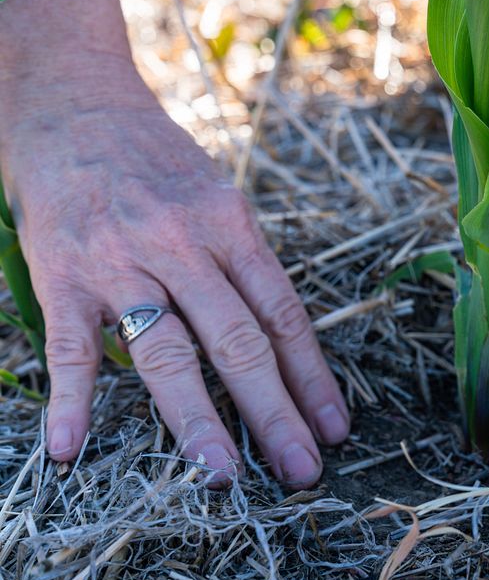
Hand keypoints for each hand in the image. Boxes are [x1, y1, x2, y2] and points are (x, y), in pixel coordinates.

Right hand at [1, 66, 348, 487]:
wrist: (73, 104)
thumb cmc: (158, 160)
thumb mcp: (218, 197)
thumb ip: (244, 263)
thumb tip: (281, 337)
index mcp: (231, 226)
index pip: (283, 314)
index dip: (313, 376)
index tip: (334, 427)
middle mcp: (183, 245)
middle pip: (239, 341)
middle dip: (274, 412)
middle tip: (301, 470)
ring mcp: (122, 261)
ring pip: (168, 353)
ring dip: (196, 420)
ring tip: (221, 476)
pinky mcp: (63, 273)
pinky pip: (71, 345)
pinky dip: (72, 399)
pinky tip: (72, 447)